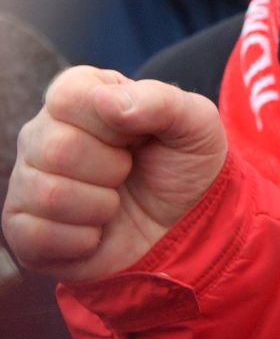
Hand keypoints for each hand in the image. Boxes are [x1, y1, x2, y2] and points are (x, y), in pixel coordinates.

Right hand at [2, 67, 226, 282]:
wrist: (188, 225)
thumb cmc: (185, 166)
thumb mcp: (196, 125)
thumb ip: (161, 102)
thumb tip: (105, 100)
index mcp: (80, 97)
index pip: (69, 97)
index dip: (114, 125)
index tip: (139, 136)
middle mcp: (43, 134)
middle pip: (56, 149)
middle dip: (112, 169)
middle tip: (129, 172)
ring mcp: (28, 181)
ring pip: (49, 195)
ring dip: (101, 206)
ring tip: (116, 202)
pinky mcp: (24, 229)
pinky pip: (36, 236)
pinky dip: (84, 240)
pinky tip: (99, 232)